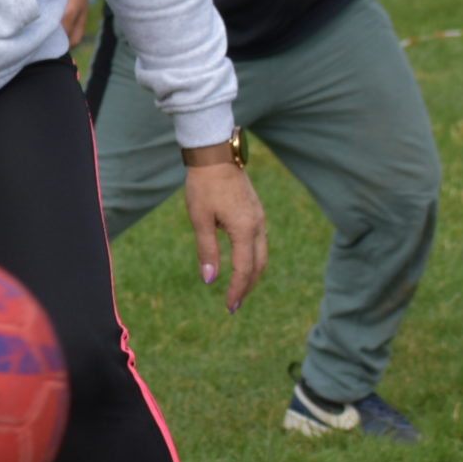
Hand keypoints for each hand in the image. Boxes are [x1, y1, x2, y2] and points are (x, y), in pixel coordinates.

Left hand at [181, 160, 266, 311]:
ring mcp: (259, 218)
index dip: (237, 290)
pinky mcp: (256, 211)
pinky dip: (253, 258)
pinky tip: (243, 262)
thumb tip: (210, 280)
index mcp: (244, 230)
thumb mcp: (200, 220)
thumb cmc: (204, 186)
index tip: (229, 306)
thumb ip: (206, 250)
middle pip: (259, 265)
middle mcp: (257, 225)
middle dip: (248, 286)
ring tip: (240, 288)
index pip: (244, 269)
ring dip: (252, 273)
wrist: (217, 155)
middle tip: (234, 304)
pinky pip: (260, 242)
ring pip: (262, 254)